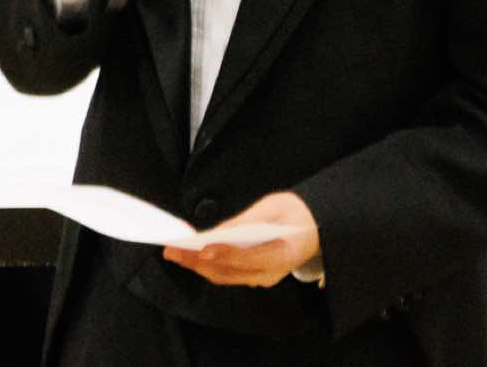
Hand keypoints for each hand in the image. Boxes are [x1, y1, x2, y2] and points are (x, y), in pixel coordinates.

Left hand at [163, 191, 320, 287]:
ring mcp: (261, 278)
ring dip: (197, 265)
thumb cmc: (294, 213)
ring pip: (224, 276)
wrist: (314, 226)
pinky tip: (190, 255)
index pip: (248, 258)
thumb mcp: (274, 207)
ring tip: (174, 253)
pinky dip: (207, 265)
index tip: (201, 247)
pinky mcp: (253, 276)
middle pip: (229, 272)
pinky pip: (226, 274)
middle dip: (198, 262)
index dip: (223, 254)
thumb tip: (217, 231)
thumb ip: (247, 221)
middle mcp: (270, 274)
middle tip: (172, 250)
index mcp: (283, 255)